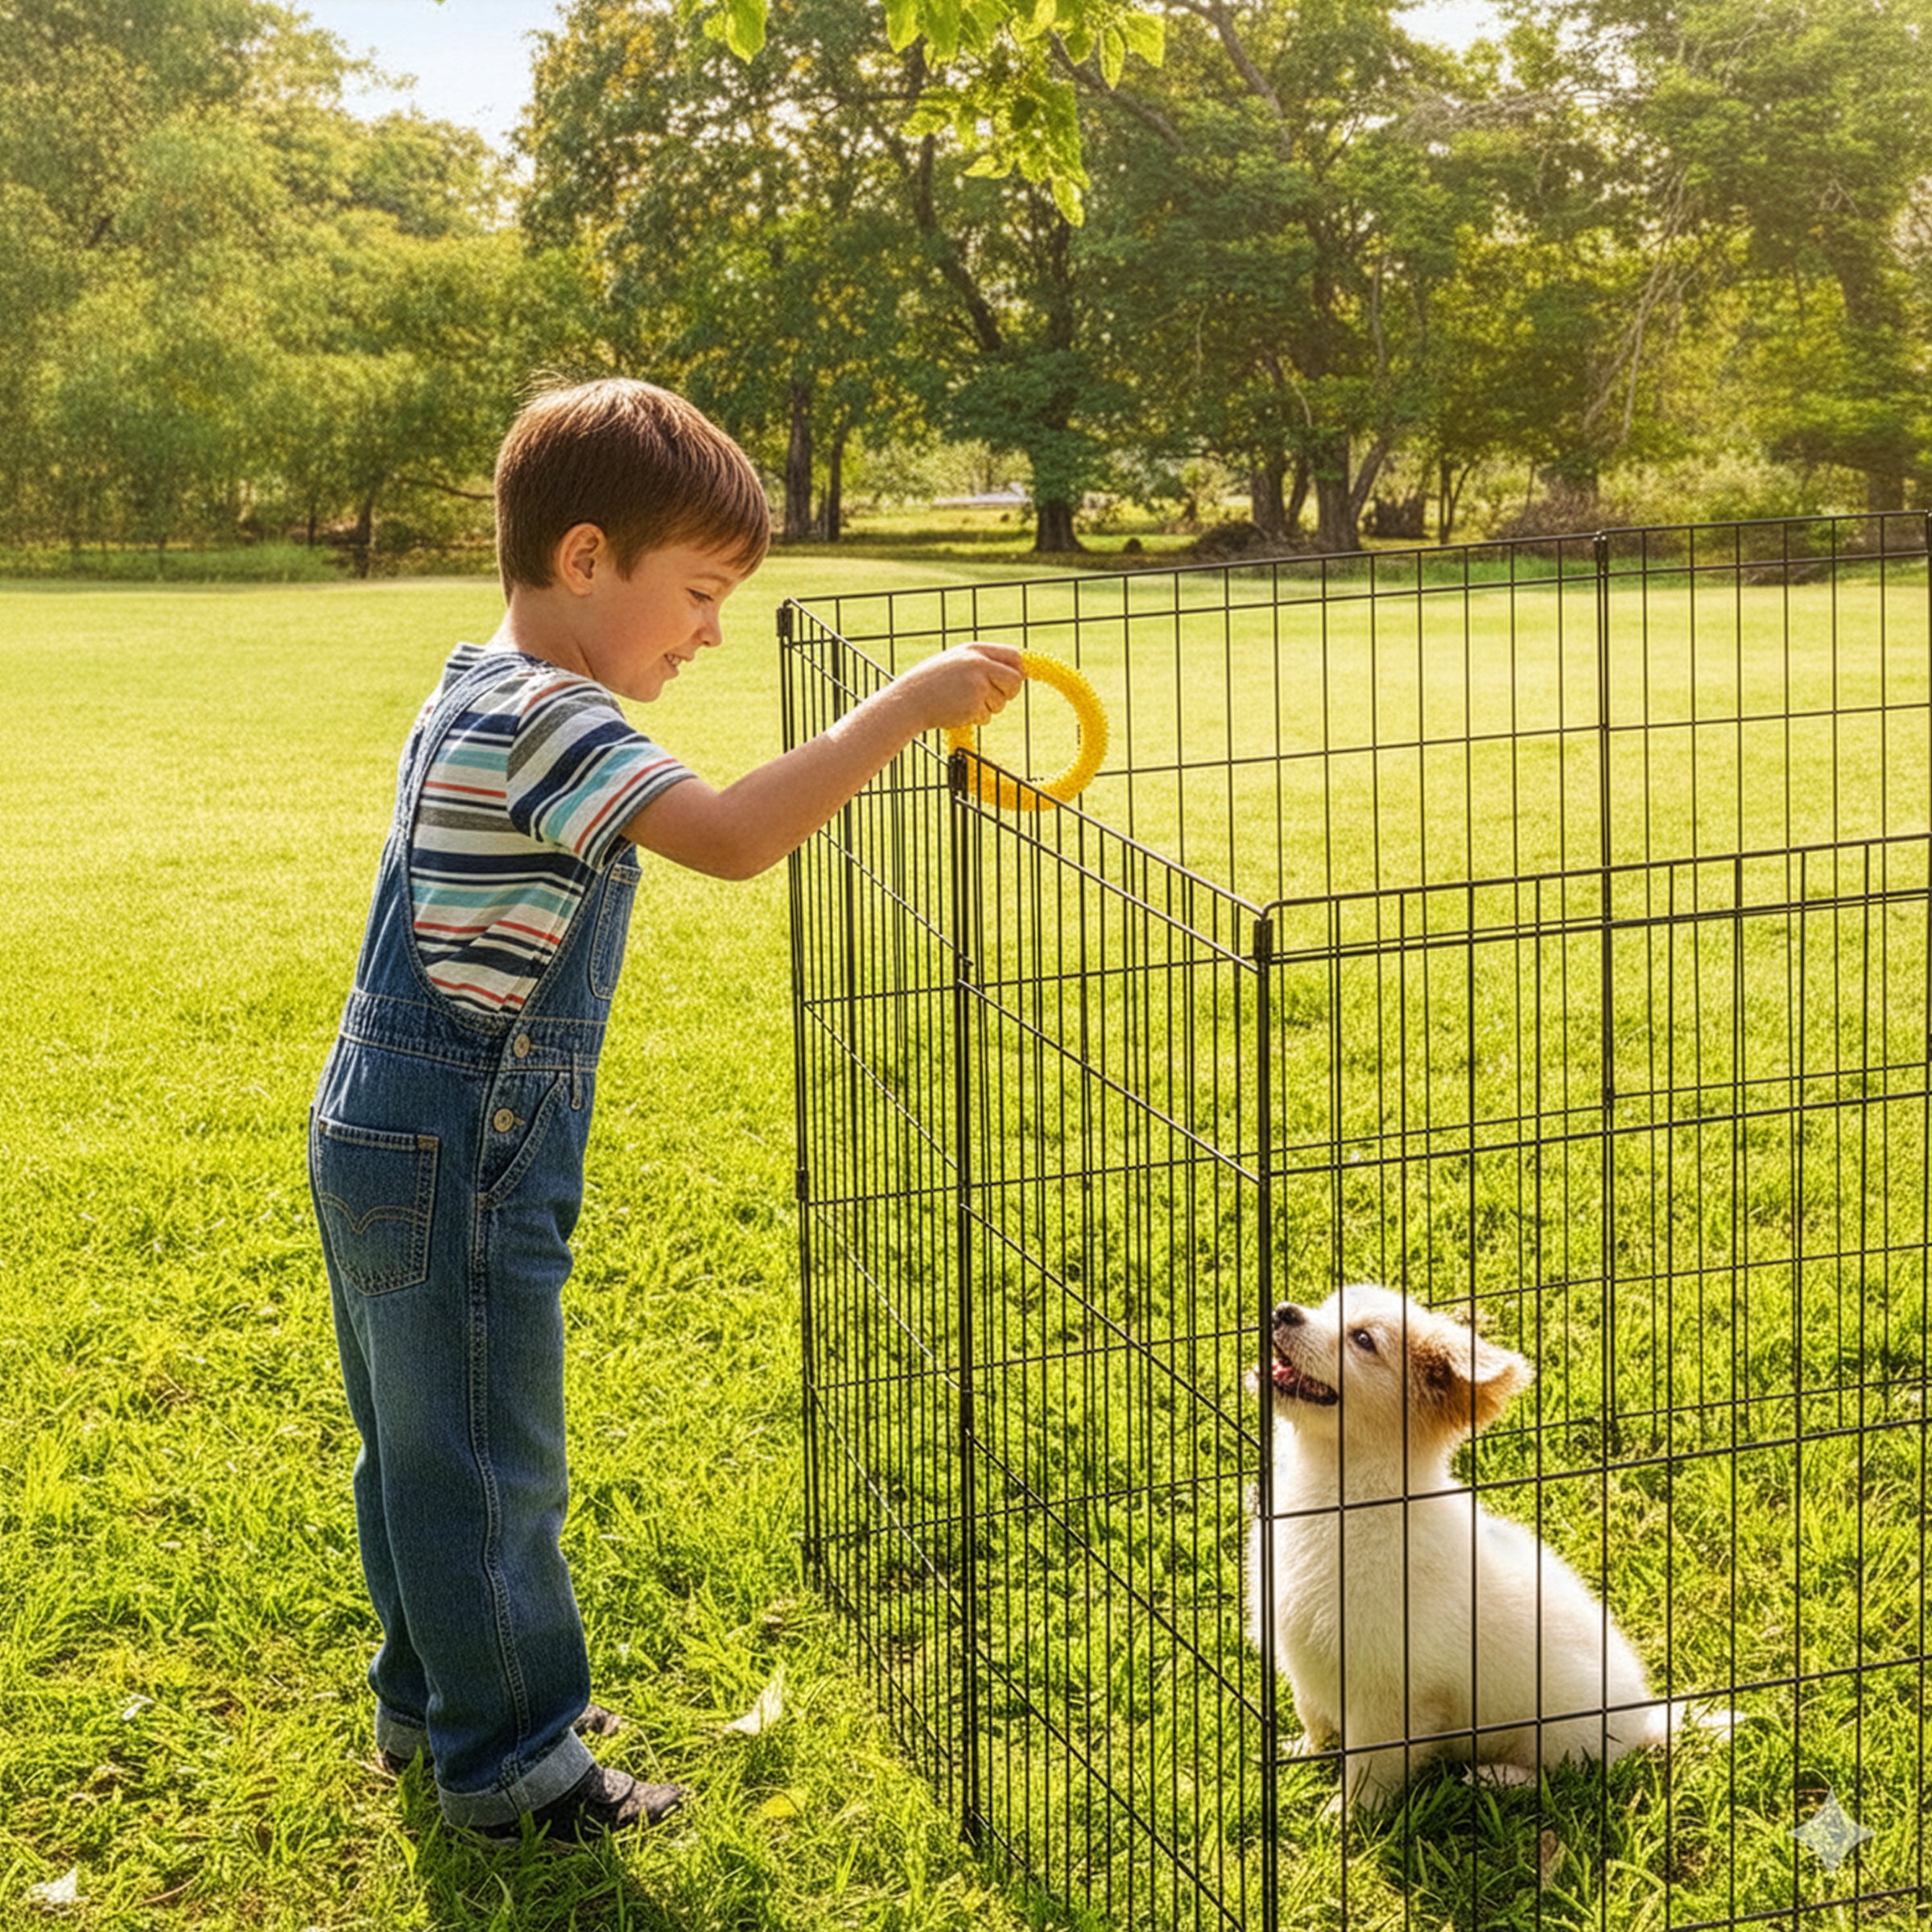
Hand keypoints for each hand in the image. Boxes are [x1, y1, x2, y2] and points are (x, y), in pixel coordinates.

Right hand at [897, 641, 1024, 733]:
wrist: (908, 701)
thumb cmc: (932, 683)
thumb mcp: (957, 663)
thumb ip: (983, 663)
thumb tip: (1017, 673)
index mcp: (975, 650)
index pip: (1014, 656)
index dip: (1017, 671)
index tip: (1012, 682)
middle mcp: (979, 664)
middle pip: (1015, 680)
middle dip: (1009, 693)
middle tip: (992, 697)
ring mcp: (977, 684)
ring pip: (1001, 702)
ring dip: (987, 708)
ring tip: (963, 702)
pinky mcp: (974, 704)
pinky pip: (987, 716)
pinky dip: (976, 718)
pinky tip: (957, 711)